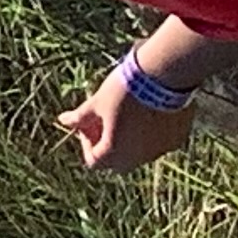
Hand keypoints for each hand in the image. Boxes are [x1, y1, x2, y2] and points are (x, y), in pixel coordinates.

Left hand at [59, 68, 197, 172]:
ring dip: (127, 140)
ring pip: (138, 153)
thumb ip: (80, 117)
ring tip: (125, 113)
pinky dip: (147, 134)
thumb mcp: (96, 102)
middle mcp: (139, 158)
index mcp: (116, 152)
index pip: (94, 160)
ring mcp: (160, 151)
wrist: (163, 76)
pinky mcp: (175, 140)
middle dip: (106, 142)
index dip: (86, 142)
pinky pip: (157, 144)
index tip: (88, 122)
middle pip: (117, 161)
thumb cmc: (123, 89)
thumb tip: (62, 121)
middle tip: (103, 119)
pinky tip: (146, 111)